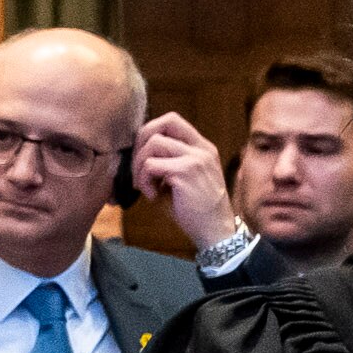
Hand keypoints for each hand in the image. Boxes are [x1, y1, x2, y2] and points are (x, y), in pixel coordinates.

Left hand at [133, 112, 240, 250]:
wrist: (215, 232)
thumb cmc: (195, 210)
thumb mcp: (182, 178)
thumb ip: (166, 161)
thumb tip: (137, 153)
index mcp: (202, 148)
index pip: (172, 120)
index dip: (150, 132)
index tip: (143, 156)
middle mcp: (201, 149)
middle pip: (163, 122)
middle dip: (141, 143)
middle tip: (138, 169)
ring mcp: (195, 158)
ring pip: (153, 143)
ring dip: (140, 166)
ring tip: (146, 186)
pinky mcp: (185, 171)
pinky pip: (150, 165)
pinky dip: (143, 181)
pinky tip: (153, 197)